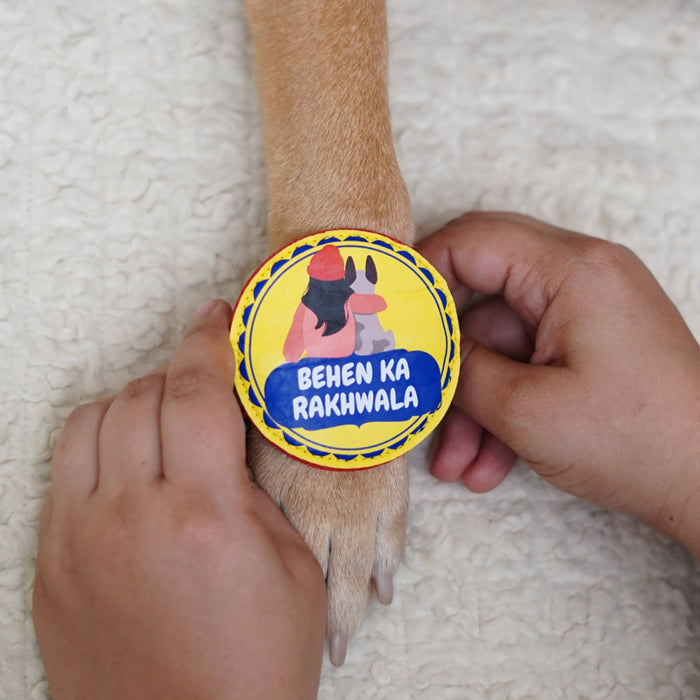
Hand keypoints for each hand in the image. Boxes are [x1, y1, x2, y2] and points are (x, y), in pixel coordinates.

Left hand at [33, 300, 324, 699]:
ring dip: (134, 406)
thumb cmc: (257, 660)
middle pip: (141, 396)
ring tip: (166, 424)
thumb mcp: (293, 563)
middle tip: (206, 385)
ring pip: (91, 423)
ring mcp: (79, 543)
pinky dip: (99, 447)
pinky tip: (130, 468)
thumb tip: (232, 430)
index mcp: (204, 516)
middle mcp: (130, 519)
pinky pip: (63, 472)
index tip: (216, 320)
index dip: (208, 343)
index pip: (197, 393)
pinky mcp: (51, 567)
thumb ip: (255, 484)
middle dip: (178, 375)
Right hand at [418, 213, 699, 553]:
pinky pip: (527, 363)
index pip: (473, 241)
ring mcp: (586, 312)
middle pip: (482, 296)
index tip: (391, 319)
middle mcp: (580, 277)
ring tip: (455, 461)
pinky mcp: (589, 344)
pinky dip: (503, 407)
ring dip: (472, 401)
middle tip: (414, 390)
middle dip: (445, 355)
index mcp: (571, 270)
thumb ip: (461, 371)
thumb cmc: (637, 441)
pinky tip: (488, 462)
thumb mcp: (526, 410)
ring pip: (500, 343)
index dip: (422, 276)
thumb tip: (428, 353)